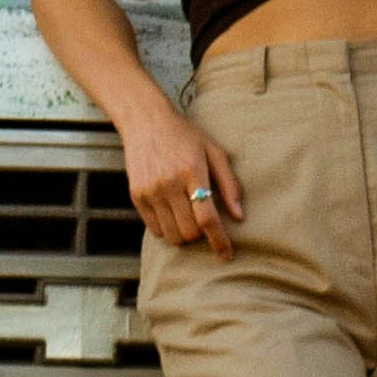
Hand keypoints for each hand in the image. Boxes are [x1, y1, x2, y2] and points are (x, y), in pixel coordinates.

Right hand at [118, 97, 244, 255]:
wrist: (145, 121)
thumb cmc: (184, 136)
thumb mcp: (213, 151)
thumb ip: (229, 183)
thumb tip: (239, 216)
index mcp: (192, 171)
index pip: (206, 217)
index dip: (219, 240)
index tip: (227, 255)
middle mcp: (169, 183)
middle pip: (189, 232)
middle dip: (200, 235)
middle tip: (203, 222)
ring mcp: (150, 190)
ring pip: (171, 235)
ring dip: (183, 235)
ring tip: (187, 218)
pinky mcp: (137, 195)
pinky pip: (154, 229)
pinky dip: (166, 229)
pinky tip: (171, 214)